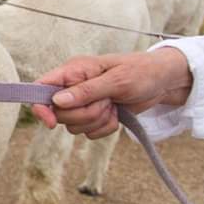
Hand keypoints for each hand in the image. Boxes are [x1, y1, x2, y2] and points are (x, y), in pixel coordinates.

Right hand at [31, 49, 192, 138]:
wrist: (163, 83)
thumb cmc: (141, 72)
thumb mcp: (116, 80)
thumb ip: (86, 91)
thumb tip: (57, 100)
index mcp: (73, 71)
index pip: (41, 88)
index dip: (41, 107)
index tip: (51, 122)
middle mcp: (73, 87)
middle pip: (59, 114)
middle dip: (84, 114)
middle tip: (106, 102)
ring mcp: (83, 103)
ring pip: (74, 126)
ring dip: (97, 120)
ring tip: (114, 105)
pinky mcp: (94, 116)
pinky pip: (89, 133)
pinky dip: (105, 128)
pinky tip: (117, 113)